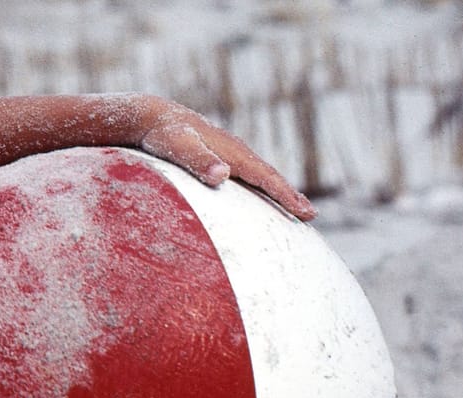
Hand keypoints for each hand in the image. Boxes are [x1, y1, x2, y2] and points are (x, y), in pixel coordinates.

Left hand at [137, 100, 316, 220]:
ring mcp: (228, 153)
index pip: (267, 178)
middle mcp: (236, 152)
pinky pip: (244, 175)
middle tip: (310, 215)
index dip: (287, 195)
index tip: (307, 212)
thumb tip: (224, 174)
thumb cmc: (164, 135)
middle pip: (269, 177)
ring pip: (259, 175)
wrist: (151, 117)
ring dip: (276, 191)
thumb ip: (199, 161)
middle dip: (289, 195)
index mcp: (233, 153)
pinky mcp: (218, 156)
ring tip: (292, 207)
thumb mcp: (179, 148)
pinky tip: (256, 195)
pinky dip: (258, 186)